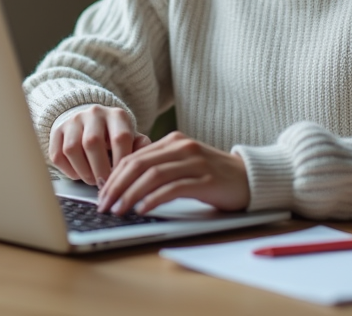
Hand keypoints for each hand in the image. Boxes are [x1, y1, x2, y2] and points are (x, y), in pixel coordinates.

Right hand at [49, 105, 151, 186]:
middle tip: (104, 185)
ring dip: (83, 171)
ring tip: (92, 180)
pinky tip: (79, 174)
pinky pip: (57, 155)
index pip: (120, 138)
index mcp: (117, 115)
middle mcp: (94, 113)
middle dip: (99, 170)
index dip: (120, 162)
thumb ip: (140, 148)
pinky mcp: (56, 130)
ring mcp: (73, 120)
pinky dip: (69, 170)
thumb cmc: (114, 136)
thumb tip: (144, 163)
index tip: (121, 178)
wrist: (89, 121)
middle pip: (92, 143)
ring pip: (72, 149)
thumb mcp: (131, 138)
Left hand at [97, 131, 249, 215]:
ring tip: (118, 210)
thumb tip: (124, 185)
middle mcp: (182, 147)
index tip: (101, 195)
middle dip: (116, 186)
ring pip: (152, 175)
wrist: (251, 177)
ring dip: (130, 194)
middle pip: (138, 164)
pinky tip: (142, 209)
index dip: (113, 176)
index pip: (134, 156)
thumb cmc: (213, 175)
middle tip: (103, 205)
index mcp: (173, 141)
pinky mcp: (206, 180)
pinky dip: (154, 199)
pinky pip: (173, 188)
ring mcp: (195, 162)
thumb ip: (160, 167)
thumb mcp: (183, 164)